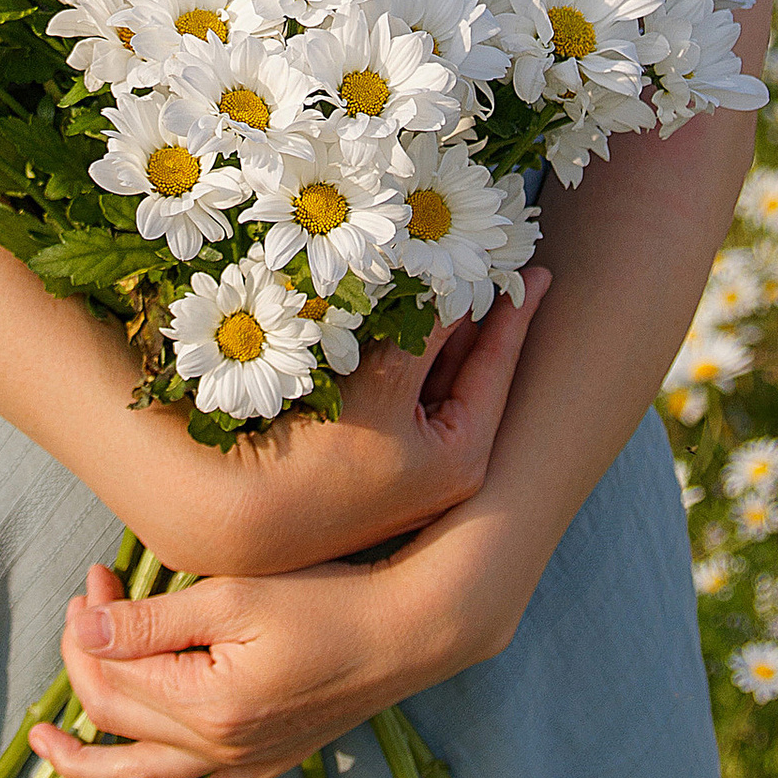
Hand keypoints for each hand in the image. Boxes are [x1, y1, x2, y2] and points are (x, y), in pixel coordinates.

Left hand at [30, 552, 427, 777]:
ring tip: (46, 747)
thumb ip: (152, 622)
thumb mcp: (233, 597)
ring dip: (89, 761)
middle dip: (87, 660)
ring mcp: (243, 763)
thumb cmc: (326, 601)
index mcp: (203, 706)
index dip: (87, 627)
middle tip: (87, 604)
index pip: (111, 675)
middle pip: (118, 718)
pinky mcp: (268, 765)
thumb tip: (82, 631)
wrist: (409, 632)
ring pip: (146, 773)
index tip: (95, 578)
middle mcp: (217, 748)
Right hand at [156, 271, 549, 579]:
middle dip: (472, 317)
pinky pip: (394, 389)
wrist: (238, 514)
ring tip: (444, 276)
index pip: (498, 367)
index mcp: (463, 458)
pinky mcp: (365, 457)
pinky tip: (390, 314)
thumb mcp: (384, 386)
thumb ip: (424, 330)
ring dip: (429, 330)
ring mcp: (403, 465)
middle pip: (466, 371)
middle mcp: (442, 467)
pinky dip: (395, 351)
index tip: (540, 271)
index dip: (515, 313)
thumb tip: (457, 280)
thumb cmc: (320, 459)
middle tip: (492, 263)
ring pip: (427, 377)